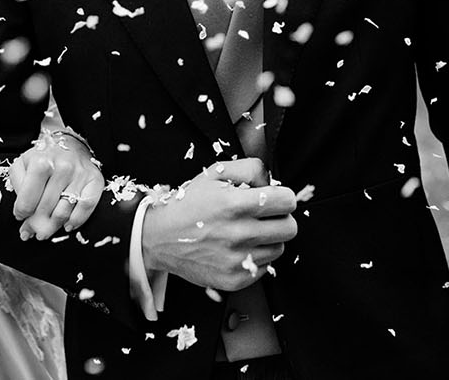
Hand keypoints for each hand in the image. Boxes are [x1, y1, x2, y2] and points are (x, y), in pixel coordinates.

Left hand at [8, 131, 104, 240]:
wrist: (69, 142)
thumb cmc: (43, 157)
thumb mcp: (22, 164)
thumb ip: (18, 184)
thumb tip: (22, 212)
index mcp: (41, 163)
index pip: (28, 201)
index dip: (21, 214)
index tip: (20, 217)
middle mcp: (62, 168)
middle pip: (45, 209)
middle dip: (35, 225)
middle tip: (30, 233)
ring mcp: (80, 174)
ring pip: (64, 211)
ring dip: (53, 227)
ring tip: (44, 232)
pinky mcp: (95, 180)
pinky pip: (87, 206)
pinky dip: (77, 220)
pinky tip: (67, 226)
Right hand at [140, 158, 297, 292]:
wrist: (158, 238)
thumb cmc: (186, 206)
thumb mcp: (213, 174)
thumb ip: (248, 168)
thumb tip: (271, 180)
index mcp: (234, 204)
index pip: (287, 201)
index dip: (283, 197)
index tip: (275, 198)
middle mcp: (238, 234)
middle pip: (290, 228)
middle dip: (280, 218)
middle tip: (265, 216)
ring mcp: (237, 260)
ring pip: (279, 249)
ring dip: (269, 239)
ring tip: (248, 232)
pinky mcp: (234, 279)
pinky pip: (264, 268)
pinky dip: (256, 257)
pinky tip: (239, 248)